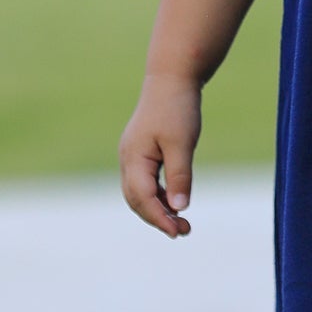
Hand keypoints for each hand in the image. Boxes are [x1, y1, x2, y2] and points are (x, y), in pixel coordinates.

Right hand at [118, 73, 202, 236]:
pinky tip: (175, 202)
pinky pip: (145, 182)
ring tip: (182, 223)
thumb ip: (179, 177)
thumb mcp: (182, 144)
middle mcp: (127, 159)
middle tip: (184, 232)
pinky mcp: (141, 153)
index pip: (142, 198)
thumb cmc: (177, 109)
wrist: (172, 79)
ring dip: (158, 209)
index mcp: (133, 158)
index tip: (178, 232)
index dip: (159, 218)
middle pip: (136, 200)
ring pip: (139, 194)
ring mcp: (132, 156)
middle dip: (157, 218)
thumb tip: (179, 209)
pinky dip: (159, 196)